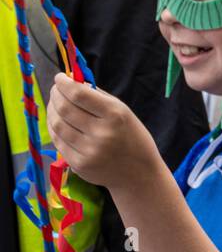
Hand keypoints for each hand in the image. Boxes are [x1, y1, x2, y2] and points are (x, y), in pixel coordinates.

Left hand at [47, 74, 159, 191]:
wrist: (139, 174)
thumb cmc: (132, 137)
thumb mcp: (123, 111)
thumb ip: (98, 96)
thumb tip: (72, 82)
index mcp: (115, 115)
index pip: (79, 94)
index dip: (64, 83)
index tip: (60, 77)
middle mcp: (101, 133)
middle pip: (64, 108)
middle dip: (55, 95)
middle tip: (56, 90)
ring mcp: (89, 151)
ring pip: (57, 125)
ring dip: (51, 111)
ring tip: (55, 106)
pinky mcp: (80, 165)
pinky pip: (59, 142)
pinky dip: (55, 129)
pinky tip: (58, 123)